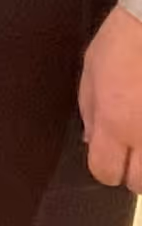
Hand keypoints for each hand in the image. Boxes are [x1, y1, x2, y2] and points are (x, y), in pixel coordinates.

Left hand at [84, 7, 141, 189]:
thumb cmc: (123, 42)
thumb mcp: (92, 71)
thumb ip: (90, 111)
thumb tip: (92, 142)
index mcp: (114, 121)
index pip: (105, 171)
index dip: (105, 168)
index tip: (109, 157)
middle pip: (140, 184)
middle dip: (133, 173)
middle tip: (134, 153)